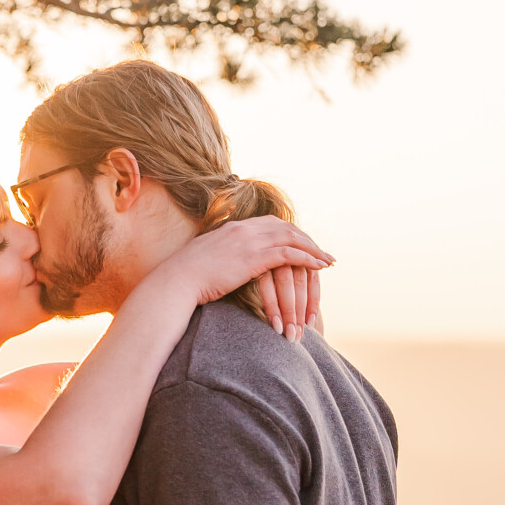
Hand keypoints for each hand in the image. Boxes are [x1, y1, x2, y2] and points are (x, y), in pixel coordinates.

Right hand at [167, 217, 332, 338]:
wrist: (177, 280)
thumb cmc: (186, 276)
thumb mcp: (206, 258)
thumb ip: (221, 254)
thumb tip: (225, 262)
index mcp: (234, 228)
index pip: (271, 223)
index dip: (290, 232)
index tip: (303, 242)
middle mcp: (245, 229)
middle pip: (286, 227)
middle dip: (307, 239)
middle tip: (322, 251)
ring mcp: (250, 241)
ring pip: (292, 239)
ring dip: (313, 249)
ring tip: (327, 260)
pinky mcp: (254, 258)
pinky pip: (289, 254)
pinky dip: (307, 258)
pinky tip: (319, 267)